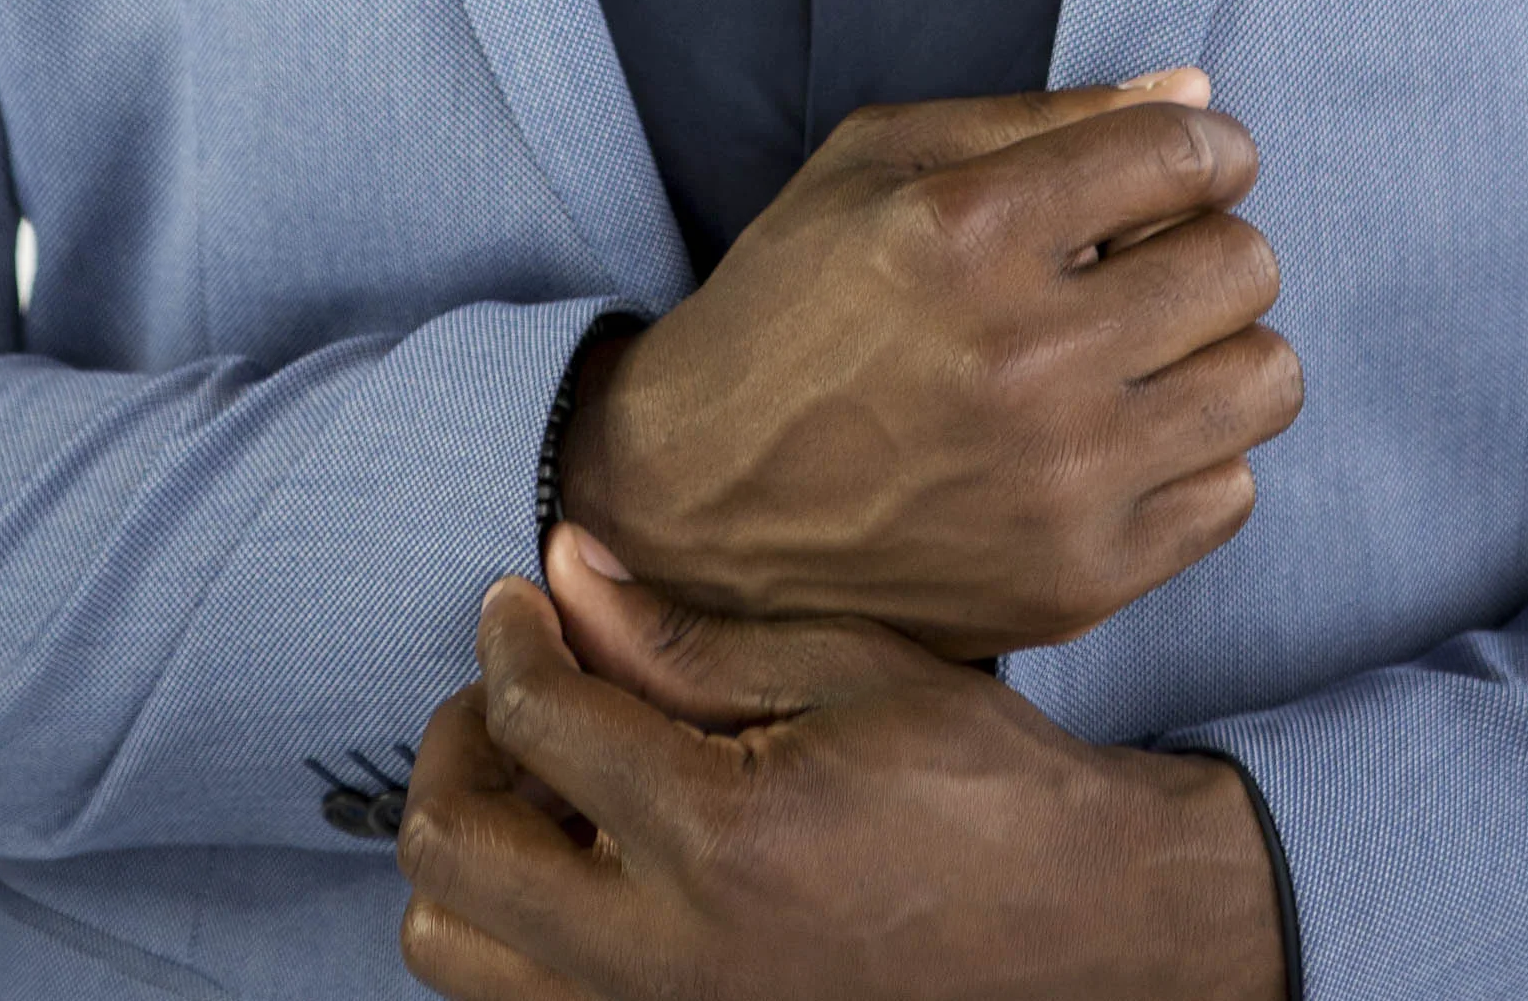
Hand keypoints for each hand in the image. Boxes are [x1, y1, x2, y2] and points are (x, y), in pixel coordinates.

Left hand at [397, 529, 1288, 1000]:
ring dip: (472, 850)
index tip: (522, 597)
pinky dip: (515, 926)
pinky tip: (590, 859)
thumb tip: (564, 567)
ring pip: (454, 955)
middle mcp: (665, 960)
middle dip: (458, 743)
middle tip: (516, 686)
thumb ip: (686, 635)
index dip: (508, 635)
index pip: (533, 720)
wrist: (1077, 931)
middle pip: (449, 855)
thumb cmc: (979, 785)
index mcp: (717, 837)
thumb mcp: (849, 670)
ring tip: (547, 782)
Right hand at [559, 73, 1298, 656]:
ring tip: (1145, 349)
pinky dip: (1190, 454)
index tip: (1187, 165)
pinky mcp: (1077, 580)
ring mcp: (1058, 481)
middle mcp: (1025, 356)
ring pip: (1265, 379)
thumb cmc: (792, 303)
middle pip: (1246, 265)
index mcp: (969, 229)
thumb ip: (1043, 115)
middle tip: (1150, 259)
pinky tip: (1114, 435)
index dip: (1207, 146)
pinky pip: (1232, 491)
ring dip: (1218, 349)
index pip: (1186, 154)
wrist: (698, 498)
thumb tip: (1196, 92)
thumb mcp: (878, 160)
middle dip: (1208, 242)